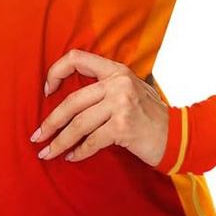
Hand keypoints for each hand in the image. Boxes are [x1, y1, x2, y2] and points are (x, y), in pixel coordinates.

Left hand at [30, 49, 169, 165]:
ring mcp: (121, 104)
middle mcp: (118, 83)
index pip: (77, 58)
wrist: (178, 135)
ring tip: (47, 153)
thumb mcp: (131, 90)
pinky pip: (92, 141)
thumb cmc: (150, 116)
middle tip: (37, 136)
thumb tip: (68, 100)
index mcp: (116, 70)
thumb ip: (105, 87)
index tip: (47, 91)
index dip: (56, 71)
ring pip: (78, 124)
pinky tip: (72, 157)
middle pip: (72, 101)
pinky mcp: (123, 127)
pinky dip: (79, 152)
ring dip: (59, 142)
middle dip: (51, 122)